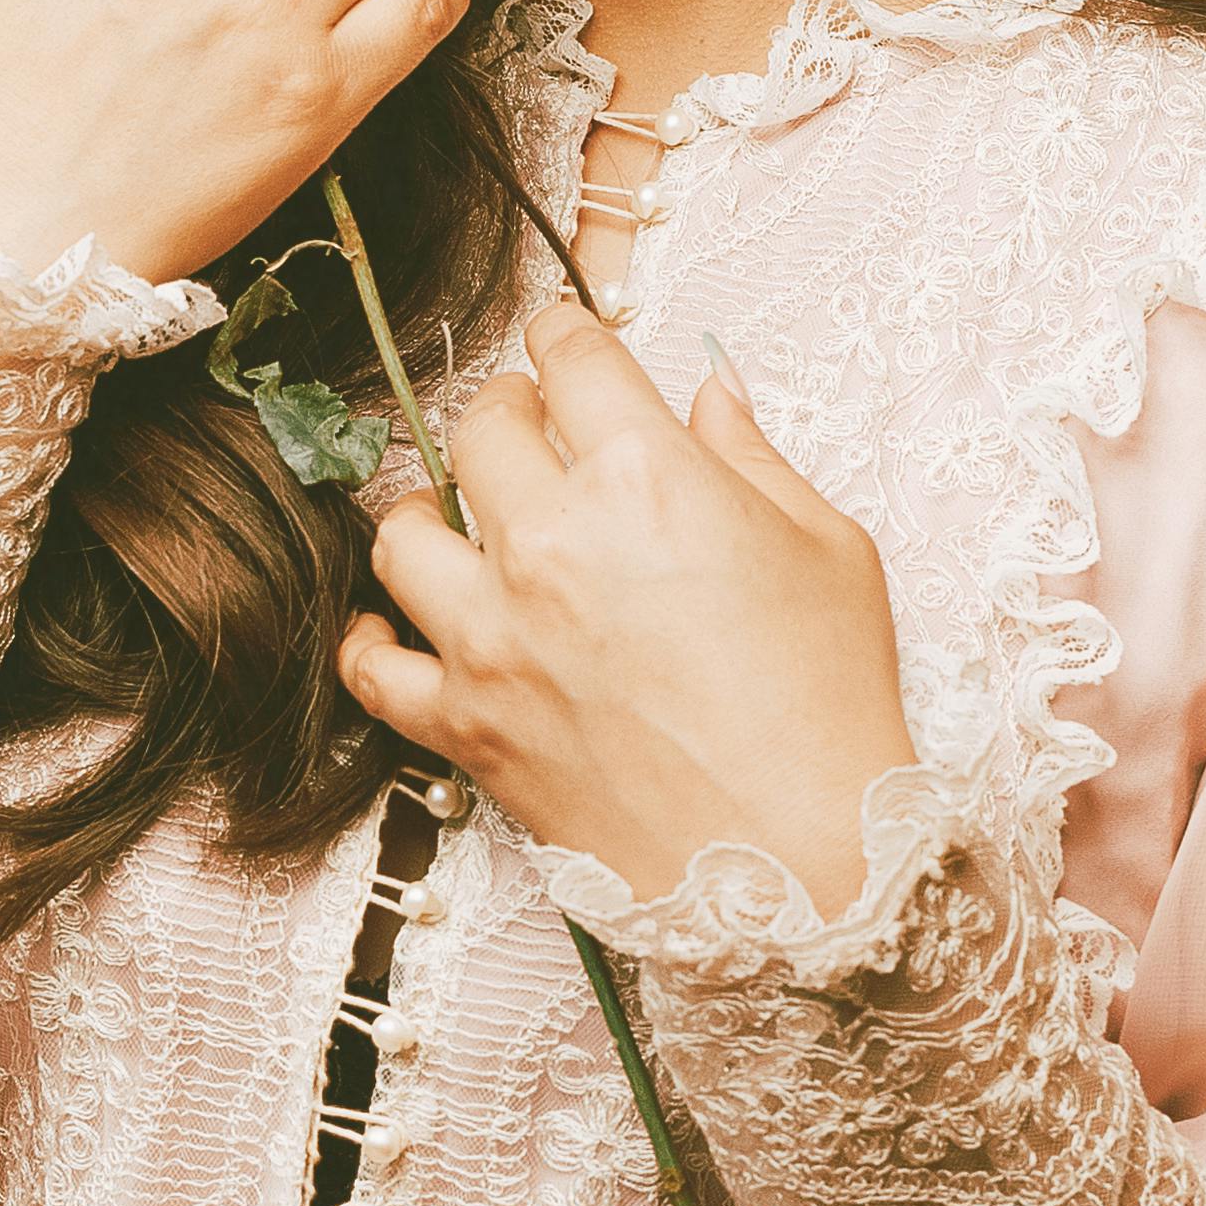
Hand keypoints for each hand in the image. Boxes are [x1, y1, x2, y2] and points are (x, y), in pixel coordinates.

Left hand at [341, 299, 922, 915]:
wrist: (801, 867)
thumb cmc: (831, 710)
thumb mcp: (829, 550)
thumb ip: (752, 457)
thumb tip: (709, 395)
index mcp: (646, 475)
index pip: (571, 358)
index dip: (569, 339)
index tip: (571, 349)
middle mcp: (551, 542)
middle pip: (482, 429)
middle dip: (509, 413)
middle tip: (535, 430)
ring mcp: (496, 635)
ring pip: (404, 533)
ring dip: (429, 511)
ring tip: (460, 520)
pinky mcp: (468, 724)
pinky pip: (375, 668)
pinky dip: (373, 641)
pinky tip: (396, 626)